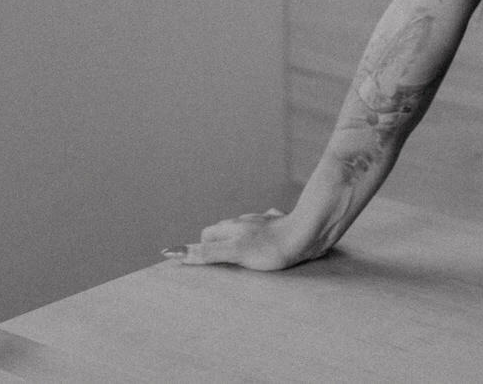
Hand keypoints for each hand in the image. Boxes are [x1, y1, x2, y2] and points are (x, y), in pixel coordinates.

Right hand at [163, 207, 320, 271]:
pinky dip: (264, 233)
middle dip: (219, 242)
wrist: (309, 233)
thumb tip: (172, 251)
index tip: (199, 260)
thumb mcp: (235, 252)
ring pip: (246, 227)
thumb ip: (206, 252)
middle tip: (219, 260)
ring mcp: (266, 221)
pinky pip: (270, 226)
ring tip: (242, 253)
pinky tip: (270, 241)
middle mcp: (247, 221)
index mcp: (234, 227)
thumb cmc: (272, 247)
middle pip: (225, 229)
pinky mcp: (283, 224)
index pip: (207, 235)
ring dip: (241, 237)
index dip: (202, 248)